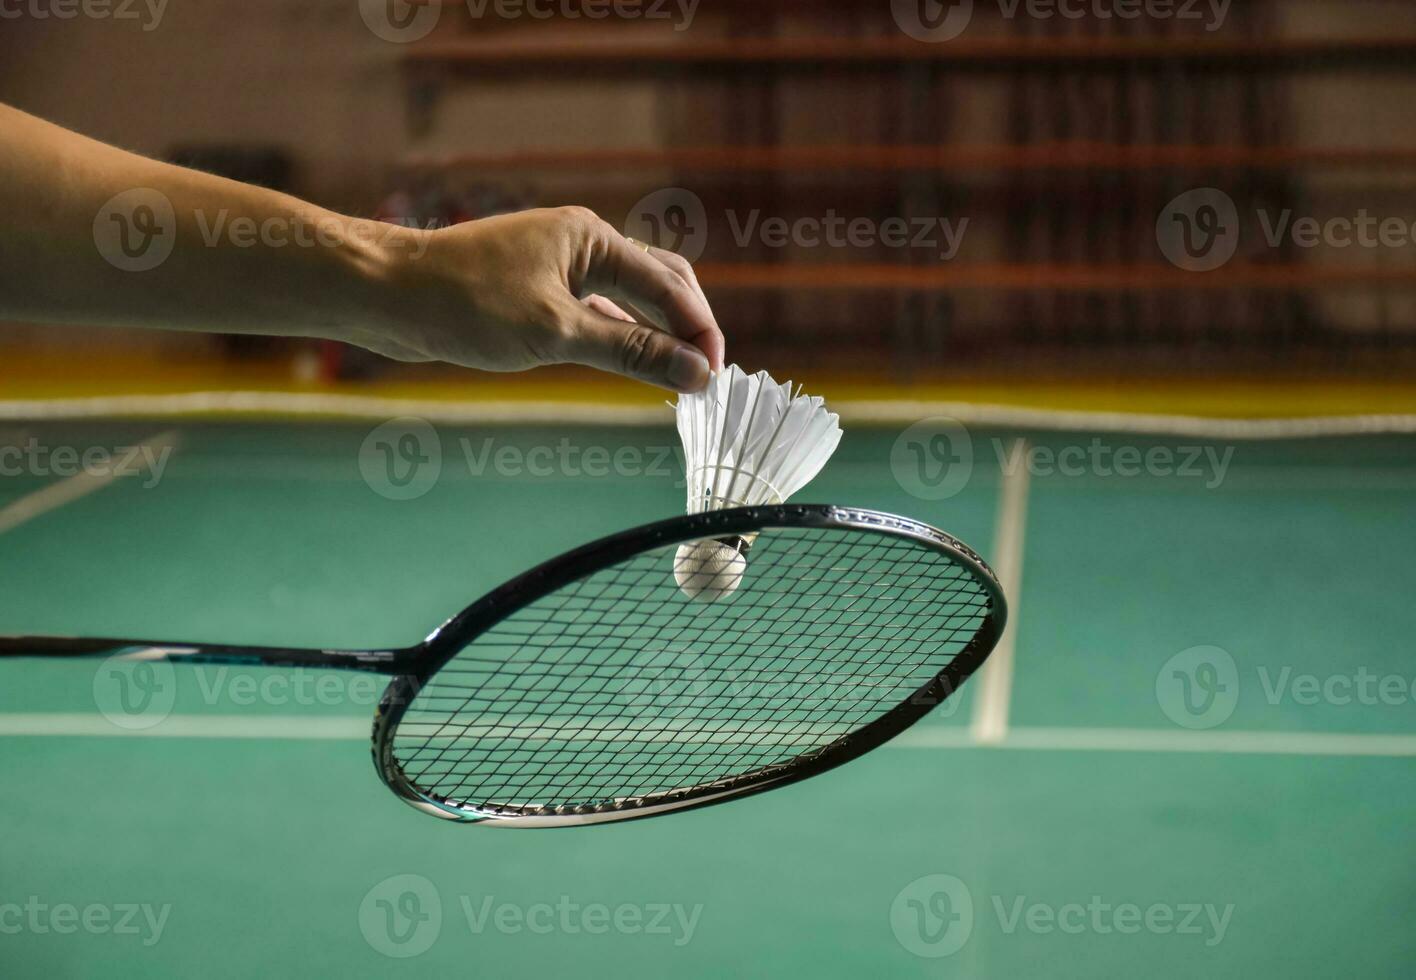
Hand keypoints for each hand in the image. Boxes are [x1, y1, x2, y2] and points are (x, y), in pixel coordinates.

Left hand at [355, 206, 723, 391]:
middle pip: (659, 281)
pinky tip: (629, 361)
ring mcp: (558, 264)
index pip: (669, 285)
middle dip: (687, 325)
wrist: (386, 293)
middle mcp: (581, 243)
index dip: (698, 332)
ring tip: (678, 374)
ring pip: (627, 297)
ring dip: (655, 333)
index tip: (716, 378)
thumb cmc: (465, 304)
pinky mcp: (536, 288)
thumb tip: (695, 373)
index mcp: (592, 238)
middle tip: (705, 376)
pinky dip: (620, 335)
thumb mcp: (556, 334)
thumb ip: (630, 352)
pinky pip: (597, 309)